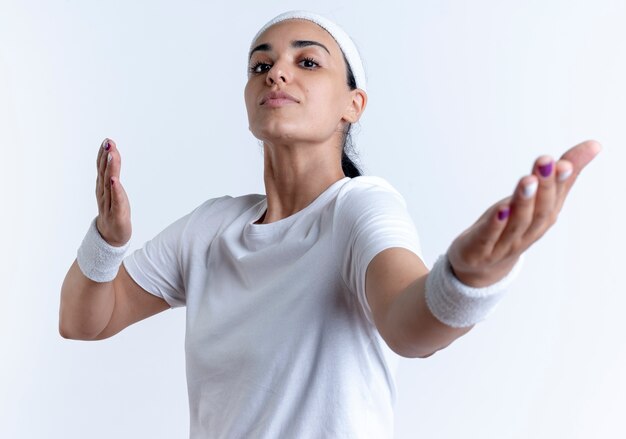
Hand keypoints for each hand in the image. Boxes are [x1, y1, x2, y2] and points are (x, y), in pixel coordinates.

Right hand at [95, 138, 131, 246]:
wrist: (111, 238)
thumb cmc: (114, 212)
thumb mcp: (114, 192)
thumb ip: (112, 176)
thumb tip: (112, 156)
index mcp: (104, 188)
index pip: (102, 169)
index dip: (103, 154)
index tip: (107, 140)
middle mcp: (104, 194)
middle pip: (105, 173)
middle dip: (106, 157)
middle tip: (108, 142)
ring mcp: (109, 204)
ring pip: (109, 184)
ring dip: (111, 168)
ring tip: (112, 154)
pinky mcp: (117, 214)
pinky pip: (116, 201)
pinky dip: (115, 190)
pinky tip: (114, 181)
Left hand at [447, 139, 601, 286]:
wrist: (480, 264)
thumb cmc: (510, 225)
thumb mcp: (534, 199)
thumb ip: (561, 175)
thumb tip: (594, 144)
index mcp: (543, 218)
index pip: (554, 198)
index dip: (560, 180)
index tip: (563, 162)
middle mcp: (528, 232)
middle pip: (539, 210)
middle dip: (544, 186)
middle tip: (546, 162)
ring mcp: (505, 243)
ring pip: (517, 223)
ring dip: (523, 201)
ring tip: (527, 180)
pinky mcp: (481, 250)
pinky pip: (491, 237)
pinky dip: (496, 224)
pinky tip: (500, 208)